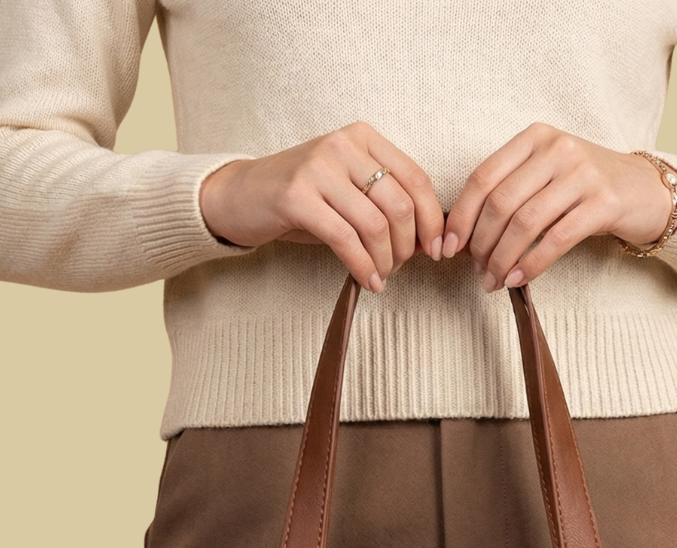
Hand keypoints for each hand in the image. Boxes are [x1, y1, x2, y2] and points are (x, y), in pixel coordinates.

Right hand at [199, 123, 445, 291]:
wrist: (240, 195)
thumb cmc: (301, 199)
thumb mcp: (348, 192)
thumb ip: (385, 205)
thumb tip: (428, 240)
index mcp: (363, 138)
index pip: (416, 179)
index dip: (432, 221)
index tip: (436, 251)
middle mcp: (342, 146)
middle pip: (400, 204)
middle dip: (408, 246)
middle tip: (400, 267)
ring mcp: (318, 168)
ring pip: (375, 224)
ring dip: (385, 260)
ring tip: (381, 275)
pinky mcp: (296, 197)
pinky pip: (345, 239)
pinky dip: (362, 266)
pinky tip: (367, 280)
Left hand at [441, 123, 676, 288]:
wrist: (647, 191)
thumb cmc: (587, 188)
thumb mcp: (547, 175)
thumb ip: (510, 191)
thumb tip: (462, 233)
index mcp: (535, 137)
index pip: (483, 177)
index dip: (460, 216)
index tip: (446, 247)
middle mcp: (558, 149)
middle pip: (501, 203)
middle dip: (480, 243)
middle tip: (476, 270)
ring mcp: (583, 174)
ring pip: (525, 223)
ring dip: (502, 258)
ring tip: (492, 280)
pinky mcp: (603, 203)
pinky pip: (555, 240)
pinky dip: (530, 264)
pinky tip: (517, 279)